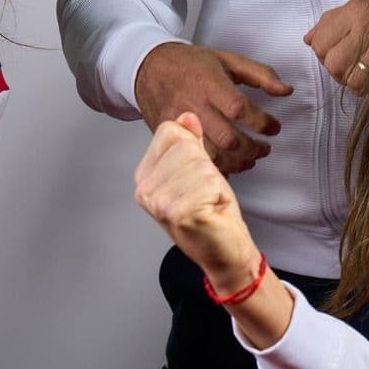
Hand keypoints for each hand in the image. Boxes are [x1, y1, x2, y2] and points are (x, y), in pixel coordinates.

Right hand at [133, 42, 292, 174]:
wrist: (148, 68)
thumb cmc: (188, 64)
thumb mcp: (227, 59)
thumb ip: (260, 74)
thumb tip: (286, 90)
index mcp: (209, 83)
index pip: (238, 108)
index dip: (261, 122)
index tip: (273, 127)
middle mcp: (194, 105)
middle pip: (227, 139)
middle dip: (252, 149)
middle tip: (264, 148)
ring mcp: (180, 124)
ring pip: (212, 155)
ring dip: (237, 162)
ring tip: (250, 158)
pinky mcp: (172, 137)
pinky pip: (196, 160)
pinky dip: (216, 167)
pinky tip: (228, 164)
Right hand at [133, 113, 263, 294]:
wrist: (223, 252)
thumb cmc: (211, 215)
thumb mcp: (198, 170)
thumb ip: (190, 143)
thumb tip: (187, 116)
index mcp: (144, 175)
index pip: (169, 130)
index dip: (193, 148)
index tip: (195, 174)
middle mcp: (145, 188)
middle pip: (185, 145)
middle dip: (205, 166)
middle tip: (205, 192)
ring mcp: (159, 201)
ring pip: (199, 163)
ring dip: (213, 182)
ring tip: (208, 201)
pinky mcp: (178, 211)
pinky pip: (208, 181)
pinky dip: (219, 194)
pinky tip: (212, 210)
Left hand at [304, 0, 368, 92]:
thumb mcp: (358, 4)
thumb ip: (330, 21)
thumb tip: (307, 40)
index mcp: (355, 10)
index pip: (320, 41)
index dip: (321, 52)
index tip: (331, 52)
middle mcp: (367, 26)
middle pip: (333, 62)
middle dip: (334, 70)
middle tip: (345, 66)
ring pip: (350, 77)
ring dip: (350, 81)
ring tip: (357, 74)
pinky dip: (367, 88)